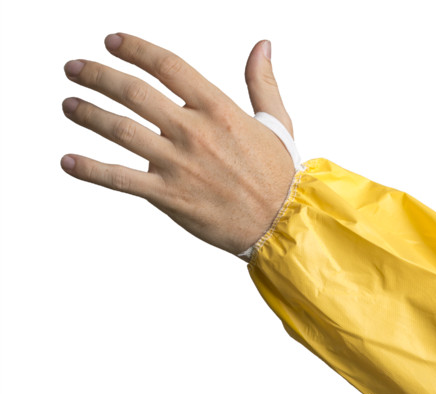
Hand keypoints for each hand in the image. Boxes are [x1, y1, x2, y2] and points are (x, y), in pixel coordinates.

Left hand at [61, 33, 294, 256]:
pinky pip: (121, 180)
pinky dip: (91, 170)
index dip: (135, 48)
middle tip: (73, 69)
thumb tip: (263, 46)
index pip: (168, 66)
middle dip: (97, 75)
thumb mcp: (276, 122)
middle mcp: (194, 132)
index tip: (112, 42)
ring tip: (68, 104)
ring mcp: (179, 165)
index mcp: (219, 109)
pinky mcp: (169, 197)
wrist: (280, 221)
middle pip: (134, 92)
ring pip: (121, 131)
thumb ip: (263, 82)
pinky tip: (67, 161)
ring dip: (88, 114)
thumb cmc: (278, 174)